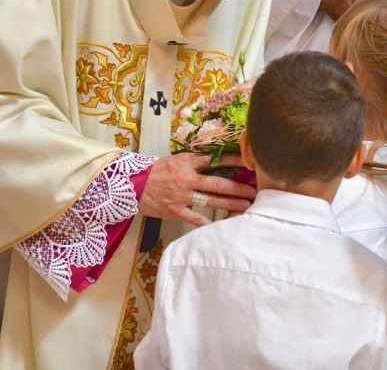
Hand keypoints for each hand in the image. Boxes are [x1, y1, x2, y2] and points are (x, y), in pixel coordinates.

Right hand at [139, 153, 255, 226]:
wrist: (132, 184)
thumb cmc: (155, 171)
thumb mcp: (175, 160)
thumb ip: (195, 162)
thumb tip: (217, 160)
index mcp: (187, 163)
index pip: (214, 160)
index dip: (233, 161)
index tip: (248, 162)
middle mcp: (186, 179)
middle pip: (218, 184)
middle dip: (238, 188)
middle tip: (254, 191)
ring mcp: (182, 196)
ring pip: (211, 201)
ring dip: (231, 204)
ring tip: (247, 207)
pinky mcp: (176, 211)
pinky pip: (195, 219)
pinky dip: (208, 223)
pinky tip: (223, 226)